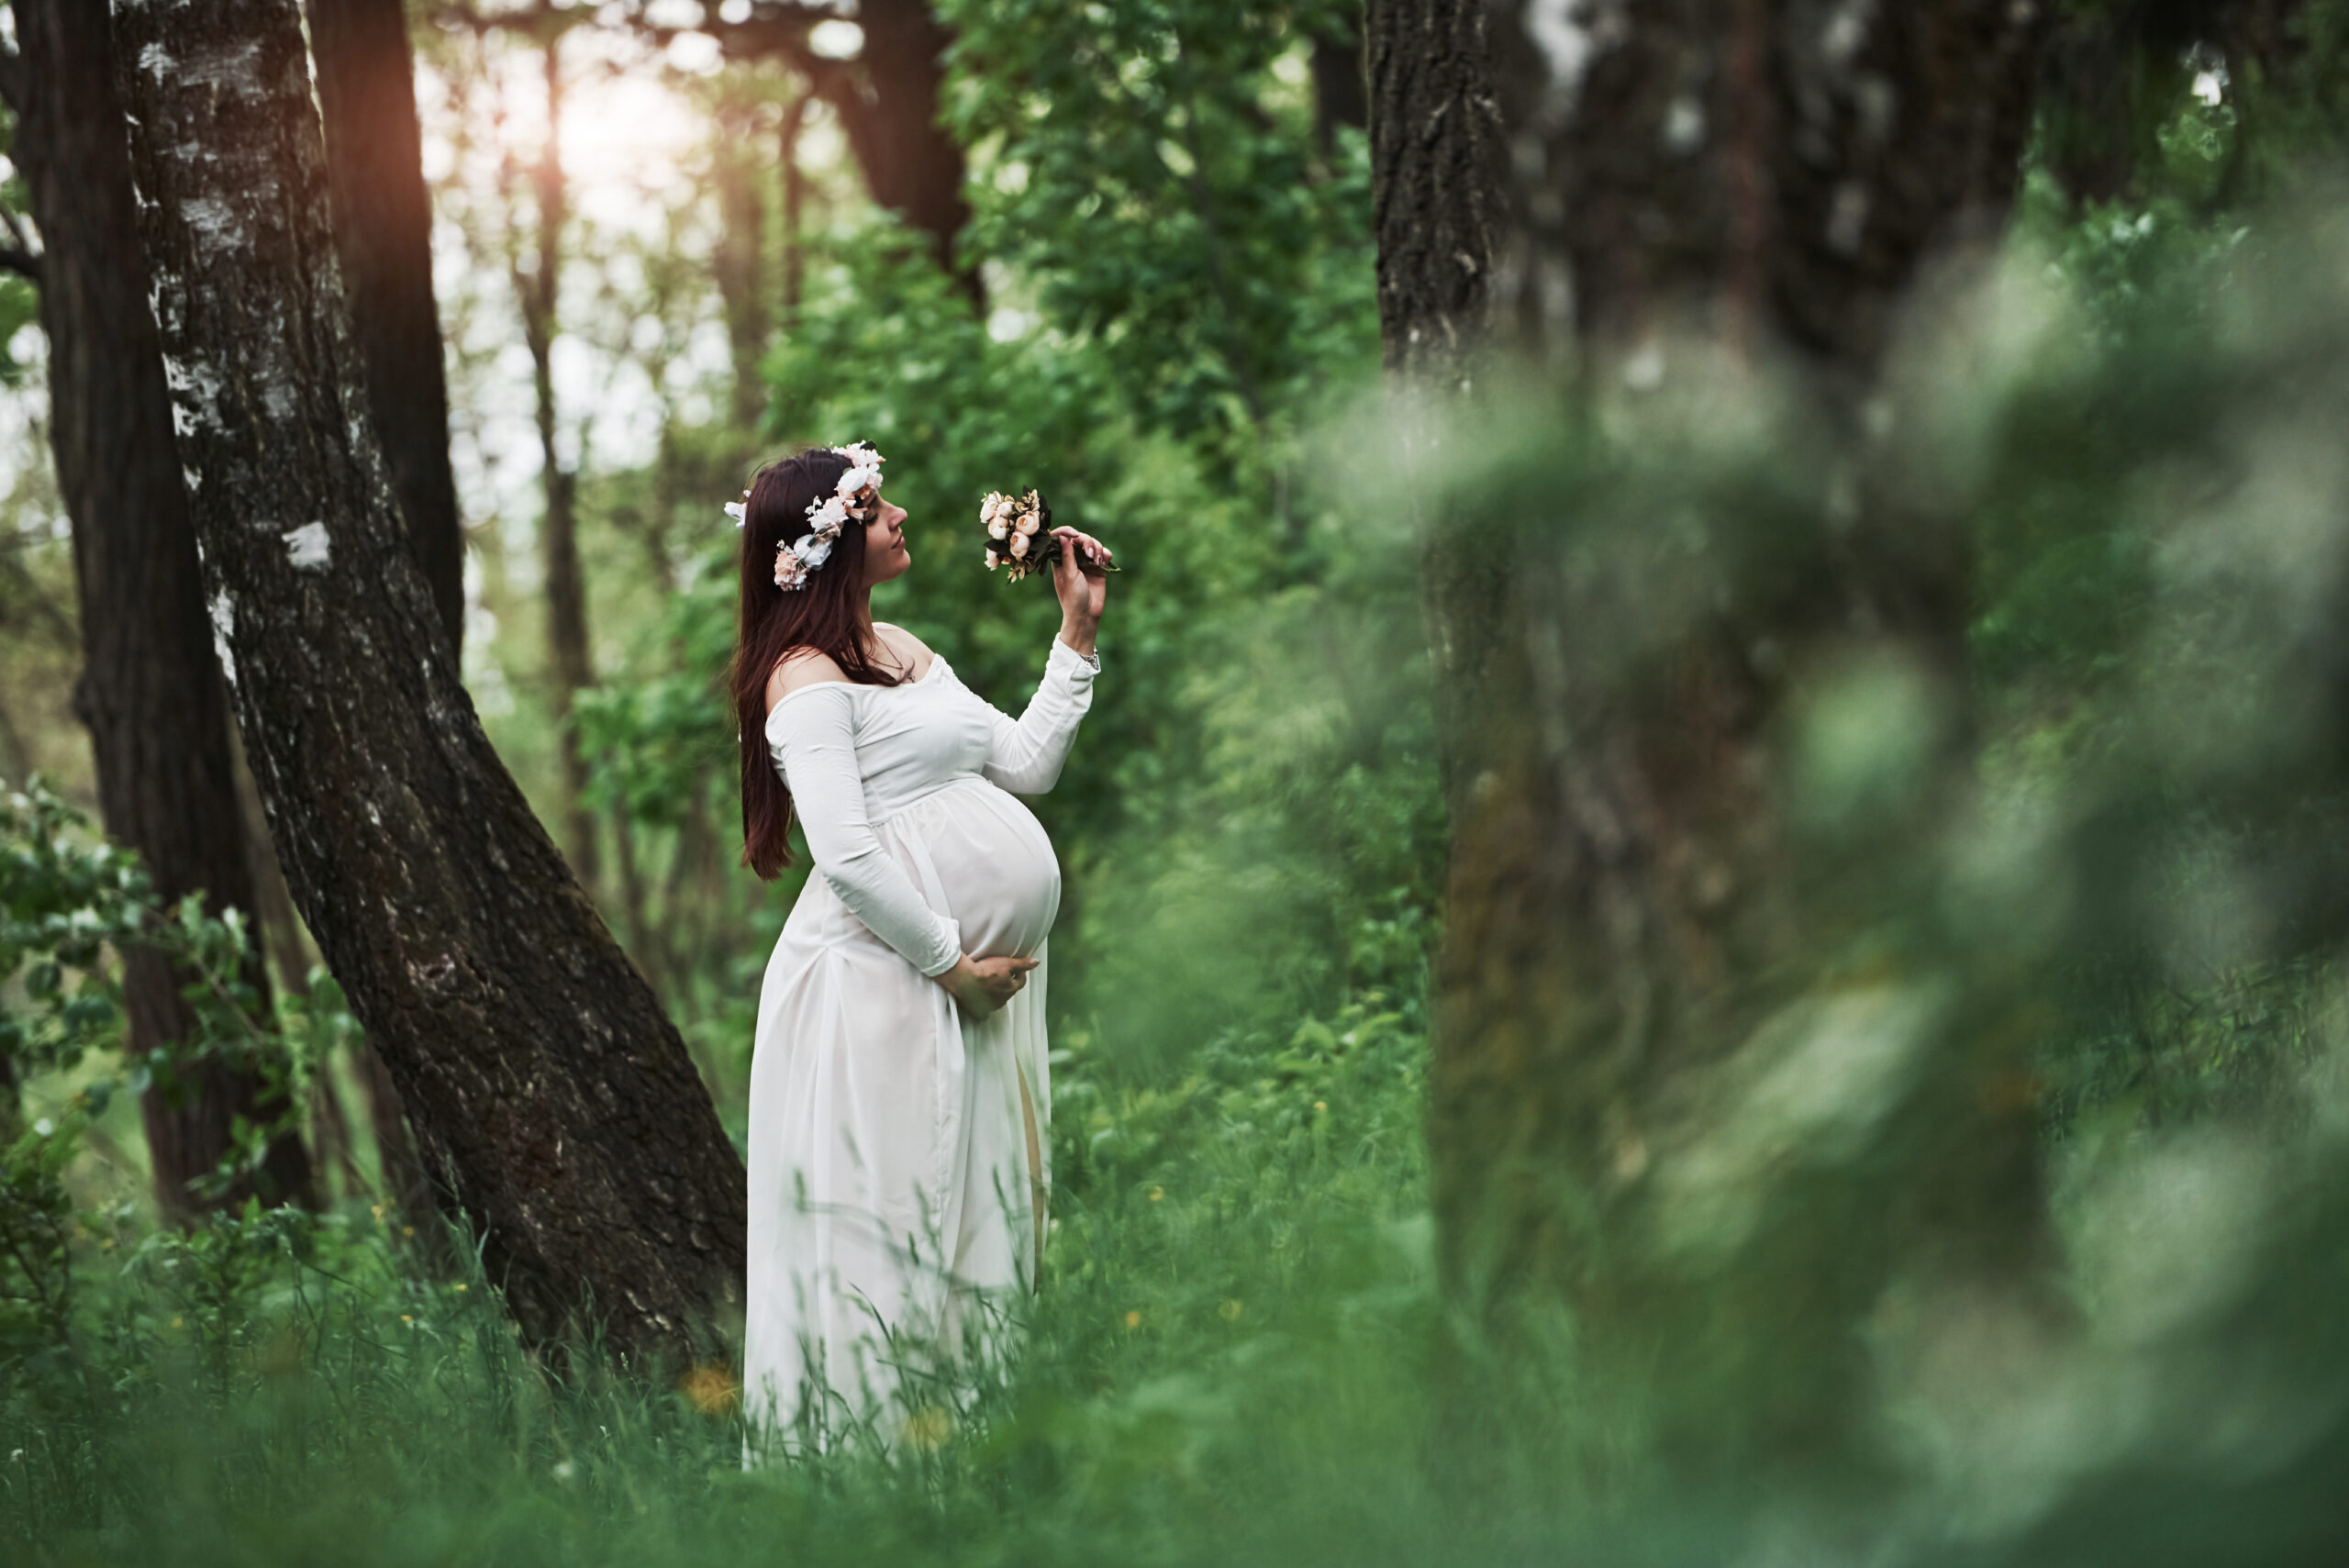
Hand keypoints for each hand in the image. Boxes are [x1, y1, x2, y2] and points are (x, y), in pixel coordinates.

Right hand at [936, 953, 1038, 1018]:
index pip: (1021, 982)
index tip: (1016, 968)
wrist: (964, 979)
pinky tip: (980, 1001)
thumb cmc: (986, 970)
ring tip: (989, 983)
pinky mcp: (979, 1011)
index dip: (1020, 974)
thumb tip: (1037, 962)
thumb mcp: (1007, 963)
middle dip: (1008, 983)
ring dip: (996, 993)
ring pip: (997, 1000)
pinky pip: (985, 1012)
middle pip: (1009, 991)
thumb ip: (1023, 964)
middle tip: (1002, 974)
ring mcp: (991, 1007)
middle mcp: (1003, 1000)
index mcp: (1011, 989)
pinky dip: (984, 1007)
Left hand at [1049, 526, 1111, 642]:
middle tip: (1089, 553)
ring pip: (1093, 544)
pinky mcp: (1099, 567)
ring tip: (1097, 561)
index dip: (1067, 532)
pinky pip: (1104, 553)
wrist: (1087, 614)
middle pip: (1080, 538)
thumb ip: (1067, 555)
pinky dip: (1105, 554)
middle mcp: (1073, 558)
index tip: (1074, 534)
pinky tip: (1103, 563)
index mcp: (1060, 559)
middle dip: (1086, 541)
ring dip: (1097, 548)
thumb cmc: (1073, 597)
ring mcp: (1086, 562)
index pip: (1061, 538)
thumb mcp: (1069, 575)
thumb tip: (1061, 537)